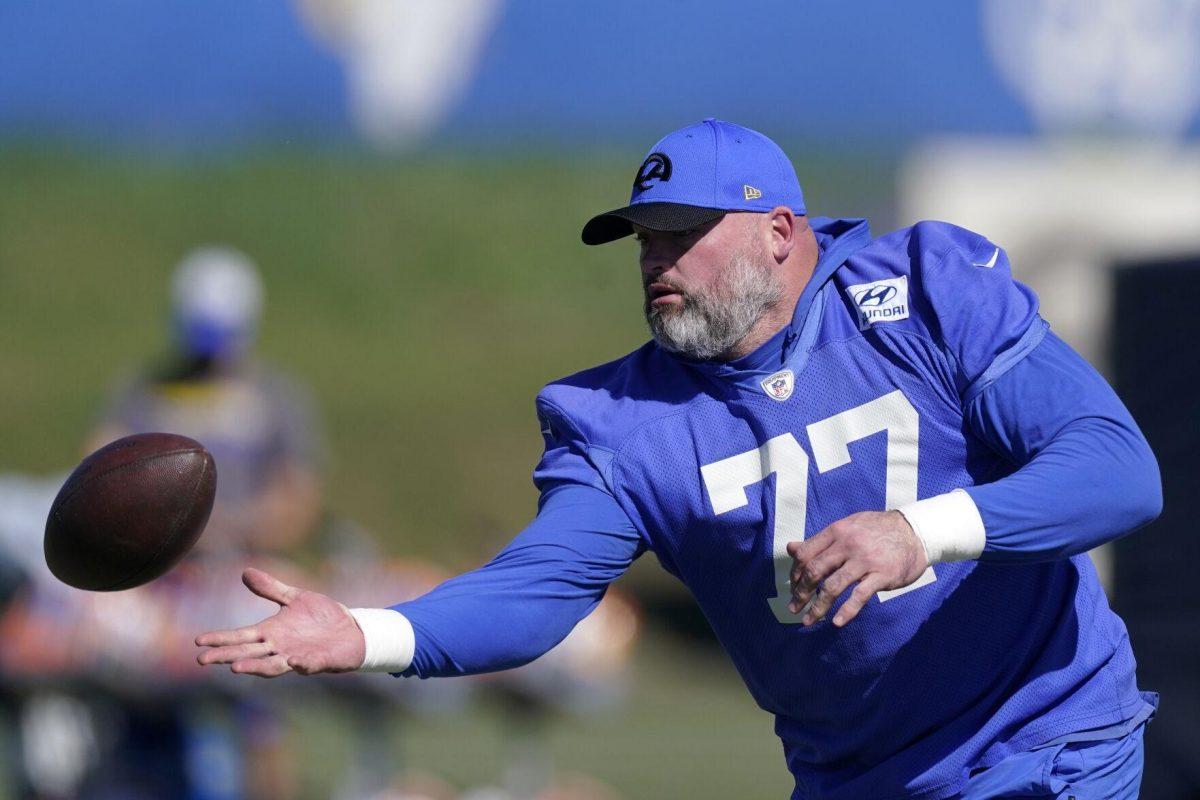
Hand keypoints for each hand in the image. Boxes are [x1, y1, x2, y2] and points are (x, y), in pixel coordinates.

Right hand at [195, 568, 365, 676]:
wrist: (351, 628)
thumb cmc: (321, 616)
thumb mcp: (295, 598)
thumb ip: (271, 589)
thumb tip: (245, 572)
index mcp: (272, 632)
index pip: (241, 636)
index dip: (221, 639)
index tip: (198, 641)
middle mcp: (280, 647)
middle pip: (248, 653)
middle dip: (226, 656)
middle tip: (204, 659)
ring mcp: (298, 656)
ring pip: (272, 665)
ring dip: (255, 667)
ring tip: (236, 667)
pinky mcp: (319, 662)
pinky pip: (308, 665)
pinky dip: (301, 664)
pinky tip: (293, 661)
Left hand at [785, 510, 927, 627]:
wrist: (915, 531)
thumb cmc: (876, 530)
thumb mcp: (846, 527)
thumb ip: (819, 541)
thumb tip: (791, 548)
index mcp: (836, 531)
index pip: (806, 553)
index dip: (795, 573)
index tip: (793, 587)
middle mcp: (848, 545)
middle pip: (815, 571)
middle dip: (801, 593)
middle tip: (794, 607)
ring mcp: (865, 560)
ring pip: (833, 586)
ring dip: (817, 607)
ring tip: (808, 620)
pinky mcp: (882, 575)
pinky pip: (860, 596)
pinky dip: (847, 611)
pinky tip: (837, 622)